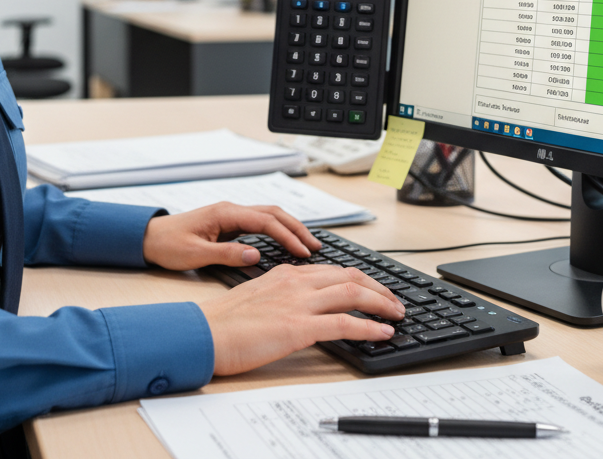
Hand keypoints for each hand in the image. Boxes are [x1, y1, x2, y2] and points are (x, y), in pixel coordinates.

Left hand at [142, 203, 320, 270]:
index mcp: (225, 213)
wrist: (149, 238)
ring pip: (268, 216)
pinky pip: (260, 224)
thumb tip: (255, 255)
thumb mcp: (196, 254)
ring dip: (289, 228)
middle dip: (297, 228)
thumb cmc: (169, 245)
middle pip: (273, 213)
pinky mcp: (228, 223)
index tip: (304, 252)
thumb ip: (227, 254)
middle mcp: (231, 210)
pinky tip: (286, 243)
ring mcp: (230, 215)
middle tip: (316, 246)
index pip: (266, 222)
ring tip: (308, 245)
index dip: (288, 236)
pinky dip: (277, 231)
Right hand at [199, 264, 405, 375]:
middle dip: (378, 287)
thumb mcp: (257, 296)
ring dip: (381, 303)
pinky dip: (369, 327)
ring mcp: (298, 303)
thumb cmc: (224, 321)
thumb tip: (301, 306)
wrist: (205, 332)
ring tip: (397, 314)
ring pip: (352, 293)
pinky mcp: (298, 327)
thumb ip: (281, 294)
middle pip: (349, 276)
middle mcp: (295, 282)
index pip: (333, 270)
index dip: (360, 279)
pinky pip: (344, 324)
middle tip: (395, 301)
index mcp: (286, 273)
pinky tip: (383, 333)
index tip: (375, 289)